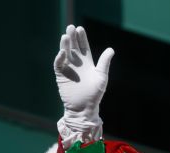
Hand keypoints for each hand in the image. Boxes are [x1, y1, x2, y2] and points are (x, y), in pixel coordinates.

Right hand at [54, 25, 113, 142]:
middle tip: (71, 27)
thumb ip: (104, 63)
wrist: (84, 108)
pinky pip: (58, 65)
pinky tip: (62, 52)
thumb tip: (111, 49)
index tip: (80, 28)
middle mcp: (76, 64)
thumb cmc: (95, 94)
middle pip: (72, 47)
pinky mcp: (61, 76)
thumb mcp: (102, 77)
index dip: (81, 38)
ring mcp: (68, 69)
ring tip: (65, 36)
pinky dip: (59, 58)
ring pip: (65, 53)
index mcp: (87, 63)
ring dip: (64, 45)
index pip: (83, 46)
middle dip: (72, 37)